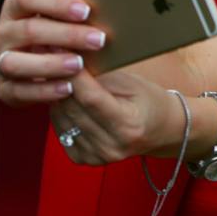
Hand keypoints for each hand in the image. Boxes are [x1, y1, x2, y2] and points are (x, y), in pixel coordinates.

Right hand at [0, 0, 107, 105]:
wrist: (55, 66)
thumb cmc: (68, 33)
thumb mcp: (72, 20)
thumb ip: (81, 14)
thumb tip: (113, 8)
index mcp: (18, 7)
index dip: (56, 3)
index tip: (86, 11)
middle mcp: (4, 32)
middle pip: (28, 30)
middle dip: (66, 35)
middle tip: (98, 39)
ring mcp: (1, 60)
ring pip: (16, 62)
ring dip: (50, 64)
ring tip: (79, 64)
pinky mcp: (5, 88)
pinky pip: (18, 91)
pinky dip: (43, 90)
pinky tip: (67, 88)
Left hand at [49, 69, 189, 166]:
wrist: (159, 130)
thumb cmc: (148, 100)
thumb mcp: (133, 83)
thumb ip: (102, 76)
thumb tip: (72, 62)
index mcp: (128, 125)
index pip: (91, 98)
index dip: (75, 76)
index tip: (64, 56)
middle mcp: (110, 145)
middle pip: (73, 109)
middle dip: (62, 83)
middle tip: (57, 63)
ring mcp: (95, 155)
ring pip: (62, 119)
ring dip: (58, 97)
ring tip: (61, 79)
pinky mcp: (83, 159)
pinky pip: (60, 131)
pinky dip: (61, 113)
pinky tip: (69, 101)